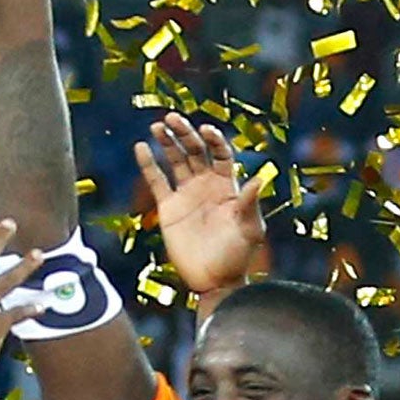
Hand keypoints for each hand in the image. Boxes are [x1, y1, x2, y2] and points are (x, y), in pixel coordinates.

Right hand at [138, 114, 264, 294]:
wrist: (214, 280)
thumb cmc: (237, 256)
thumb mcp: (250, 230)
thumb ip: (251, 204)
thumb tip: (259, 180)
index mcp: (228, 186)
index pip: (220, 154)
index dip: (214, 140)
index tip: (205, 130)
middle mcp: (207, 185)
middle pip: (195, 151)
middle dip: (185, 133)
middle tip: (172, 118)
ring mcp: (186, 195)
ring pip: (175, 160)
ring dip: (167, 142)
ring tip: (157, 126)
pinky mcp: (168, 208)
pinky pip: (156, 181)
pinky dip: (148, 164)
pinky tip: (141, 148)